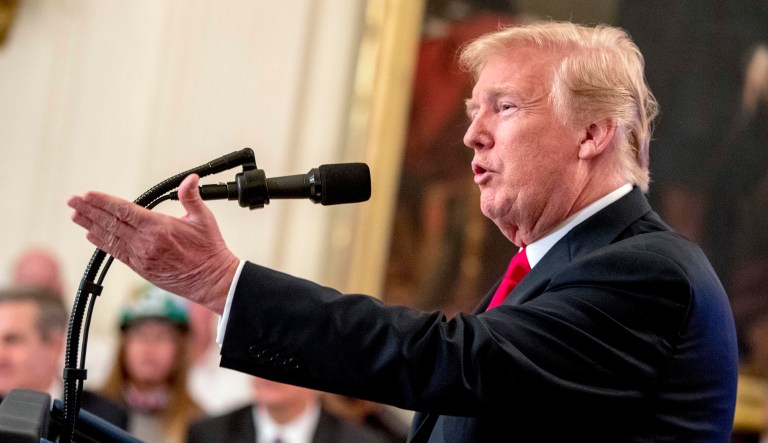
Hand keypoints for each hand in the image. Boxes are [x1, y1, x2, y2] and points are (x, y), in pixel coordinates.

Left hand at [67, 174, 238, 313]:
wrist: (211, 280)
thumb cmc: (209, 249)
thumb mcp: (203, 218)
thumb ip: (191, 196)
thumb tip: (191, 177)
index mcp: (159, 227)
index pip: (124, 210)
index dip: (104, 202)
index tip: (88, 194)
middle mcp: (146, 242)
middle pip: (111, 223)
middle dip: (89, 210)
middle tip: (73, 200)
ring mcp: (142, 257)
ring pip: (110, 238)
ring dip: (90, 225)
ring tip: (75, 215)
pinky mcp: (142, 268)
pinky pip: (116, 253)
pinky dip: (102, 243)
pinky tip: (91, 235)